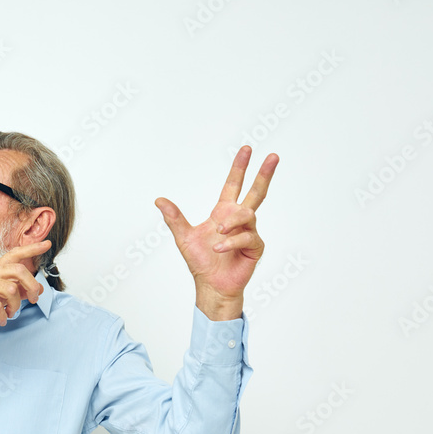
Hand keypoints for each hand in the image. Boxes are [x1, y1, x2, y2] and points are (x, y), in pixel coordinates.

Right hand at [0, 240, 51, 336]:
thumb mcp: (0, 296)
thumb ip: (18, 290)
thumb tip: (37, 289)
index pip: (15, 253)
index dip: (32, 248)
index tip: (47, 244)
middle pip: (19, 270)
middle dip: (31, 286)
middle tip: (34, 300)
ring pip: (11, 289)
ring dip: (16, 306)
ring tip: (11, 314)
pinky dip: (3, 315)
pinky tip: (2, 320)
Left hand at [155, 146, 277, 320]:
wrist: (211, 285)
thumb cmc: (200, 262)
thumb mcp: (183, 237)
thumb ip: (174, 218)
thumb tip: (159, 200)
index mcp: (223, 212)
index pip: (233, 184)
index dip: (239, 167)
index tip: (246, 149)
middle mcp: (239, 219)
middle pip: (256, 192)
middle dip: (264, 174)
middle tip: (273, 156)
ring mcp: (249, 231)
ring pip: (247, 215)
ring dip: (231, 222)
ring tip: (217, 232)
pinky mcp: (255, 246)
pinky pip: (247, 236)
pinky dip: (231, 241)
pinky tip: (219, 248)